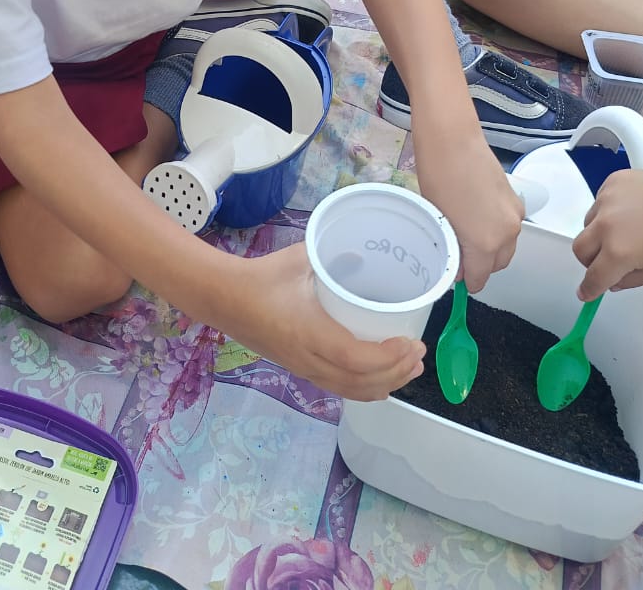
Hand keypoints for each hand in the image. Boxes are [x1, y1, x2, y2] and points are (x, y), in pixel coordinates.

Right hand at [226, 243, 425, 399]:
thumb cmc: (262, 277)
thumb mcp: (300, 258)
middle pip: (360, 383)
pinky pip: (338, 389)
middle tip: (419, 356)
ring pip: (350, 391)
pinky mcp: (298, 369)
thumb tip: (362, 252)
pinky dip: (364, 389)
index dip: (389, 358)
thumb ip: (331, 253)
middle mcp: (307, 359)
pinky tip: (378, 379)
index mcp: (309, 332)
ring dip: (384, 385)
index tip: (412, 343)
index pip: (356, 358)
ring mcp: (302, 368)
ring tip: (408, 370)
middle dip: (396, 374)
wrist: (223, 299)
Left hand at [416, 133, 522, 292]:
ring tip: (469, 234)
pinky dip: (499, 230)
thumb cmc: (437, 178)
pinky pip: (510, 227)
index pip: (480, 279)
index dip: (467, 281)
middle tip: (460, 254)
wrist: (454, 141)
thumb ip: (453, 248)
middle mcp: (507, 235)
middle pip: (498, 265)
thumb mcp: (439, 220)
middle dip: (481, 266)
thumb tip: (459, 265)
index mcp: (485, 245)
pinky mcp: (517, 200)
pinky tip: (480, 217)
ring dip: (492, 249)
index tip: (456, 275)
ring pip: (507, 246)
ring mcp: (515, 216)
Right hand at [572, 168, 642, 299]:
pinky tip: (629, 212)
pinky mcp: (611, 183)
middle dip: (590, 261)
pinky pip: (598, 202)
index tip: (586, 292)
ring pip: (588, 224)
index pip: (594, 277)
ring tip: (624, 231)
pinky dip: (607, 211)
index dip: (589, 289)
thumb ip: (632, 281)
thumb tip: (614, 282)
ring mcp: (606, 201)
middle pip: (580, 249)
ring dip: (598, 233)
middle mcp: (606, 226)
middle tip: (607, 262)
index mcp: (619, 253)